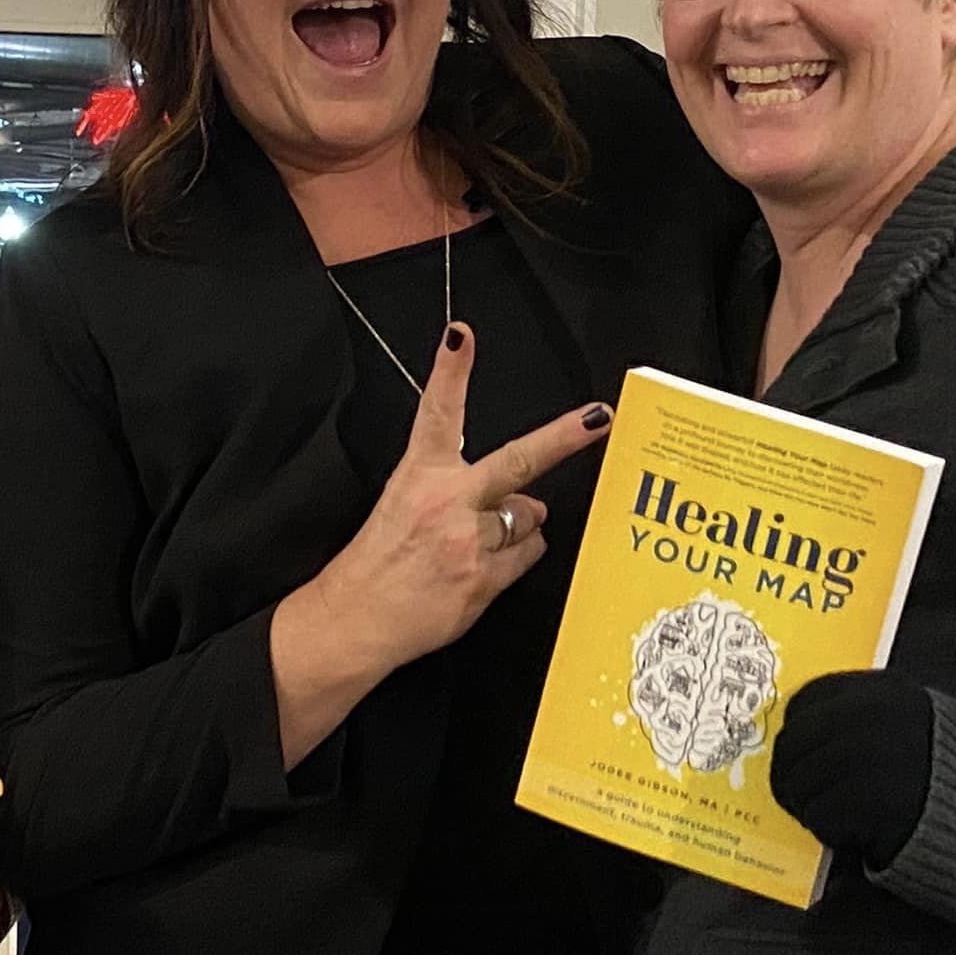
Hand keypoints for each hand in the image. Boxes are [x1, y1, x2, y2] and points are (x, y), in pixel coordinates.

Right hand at [269, 322, 612, 763]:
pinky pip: (527, 555)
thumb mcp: (406, 505)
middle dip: (563, 436)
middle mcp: (448, 502)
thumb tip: (523, 495)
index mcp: (420, 475)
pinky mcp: (484, 578)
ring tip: (475, 544)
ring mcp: (469, 542)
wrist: (356, 618)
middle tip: (599, 418)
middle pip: (518, 460)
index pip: (437, 413)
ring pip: (527, 518)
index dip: (450, 372)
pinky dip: (515, 557)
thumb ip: (464, 491)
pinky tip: (481, 567)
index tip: (460, 336)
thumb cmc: (379, 561)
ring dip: (514, 527)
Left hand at [769, 671, 932, 868]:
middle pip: (795, 743)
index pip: (807, 700)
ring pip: (801, 783)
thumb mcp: (916, 722)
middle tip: (796, 797)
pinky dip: (827, 830)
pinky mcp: (866, 799)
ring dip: (808, 806)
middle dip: (789, 774)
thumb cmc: (955, 773)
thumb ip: (865, 717)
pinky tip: (848, 834)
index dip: (794, 731)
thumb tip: (803, 735)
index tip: (796, 752)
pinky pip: (820, 815)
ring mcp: (866, 755)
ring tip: (830, 817)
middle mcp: (869, 715)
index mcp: (882, 691)